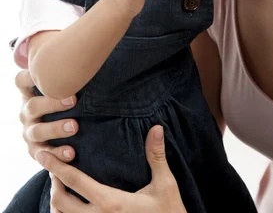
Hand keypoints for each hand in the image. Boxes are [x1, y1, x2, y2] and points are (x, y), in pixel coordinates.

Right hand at [16, 70, 77, 161]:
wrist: (59, 121)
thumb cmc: (63, 92)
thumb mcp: (62, 80)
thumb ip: (69, 68)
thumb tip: (92, 45)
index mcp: (29, 92)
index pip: (21, 80)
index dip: (30, 76)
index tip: (46, 74)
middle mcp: (26, 111)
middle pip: (32, 106)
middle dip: (52, 103)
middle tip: (73, 100)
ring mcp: (29, 131)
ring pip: (37, 131)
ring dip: (55, 129)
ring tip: (75, 126)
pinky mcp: (35, 150)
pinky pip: (43, 155)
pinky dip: (57, 154)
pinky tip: (72, 152)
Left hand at [36, 125, 186, 212]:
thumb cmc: (169, 212)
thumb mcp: (165, 185)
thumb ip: (156, 156)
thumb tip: (156, 128)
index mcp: (111, 202)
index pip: (76, 182)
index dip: (56, 167)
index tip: (42, 154)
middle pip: (61, 202)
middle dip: (52, 182)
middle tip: (52, 166)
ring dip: (56, 201)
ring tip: (58, 184)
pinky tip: (70, 205)